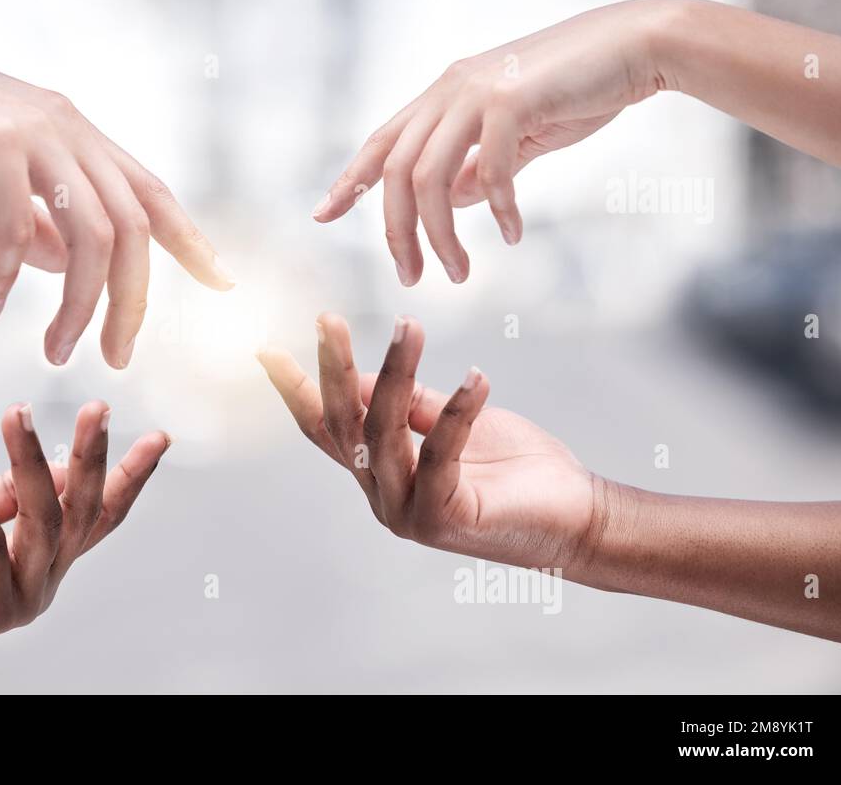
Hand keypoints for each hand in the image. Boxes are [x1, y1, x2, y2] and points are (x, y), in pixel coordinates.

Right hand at [0, 14, 234, 367]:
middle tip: (117, 358)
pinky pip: (18, 227)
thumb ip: (34, 224)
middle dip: (132, 303)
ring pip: (92, 234)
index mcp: (77, 136)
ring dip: (79, 305)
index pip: (153, 195)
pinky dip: (8, 275)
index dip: (192, 242)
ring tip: (57, 352)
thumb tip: (67, 267)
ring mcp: (35, 132)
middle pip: (134, 229)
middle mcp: (69, 129)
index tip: (223, 284)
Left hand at [0, 401, 169, 664]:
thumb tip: (59, 463)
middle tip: (98, 408)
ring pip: (41, 520)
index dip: (130, 476)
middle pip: (81, 512)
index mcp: (46, 557)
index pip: (100, 515)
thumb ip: (12, 491)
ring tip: (15, 412)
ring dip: (29, 460)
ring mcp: (18, 599)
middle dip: (92, 456)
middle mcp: (43, 580)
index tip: (160, 437)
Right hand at [257, 313, 597, 569]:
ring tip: (411, 324)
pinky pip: (440, 454)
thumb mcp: (454, 421)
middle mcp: (382, 494)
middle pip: (345, 425)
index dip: (295, 390)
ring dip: (397, 373)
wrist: (574, 521)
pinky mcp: (442, 520)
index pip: (325, 428)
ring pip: (386, 433)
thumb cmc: (515, 468)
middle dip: (333, 368)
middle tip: (328, 320)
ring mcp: (406, 513)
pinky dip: (457, 412)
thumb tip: (362, 372)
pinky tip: (476, 377)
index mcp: (379, 471)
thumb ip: (411, 402)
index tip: (266, 350)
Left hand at [312, 0, 679, 284]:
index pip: (380, 142)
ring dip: (441, 235)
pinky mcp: (513, 101)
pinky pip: (491, 171)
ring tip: (457, 273)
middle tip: (412, 277)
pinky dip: (499, 210)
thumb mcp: (515, 136)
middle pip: (397, 172)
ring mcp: (478, 92)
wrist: (634, 45)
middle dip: (397, 233)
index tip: (323, 216)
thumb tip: (451, 202)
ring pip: (431, 178)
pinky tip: (514, 235)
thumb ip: (478, 167)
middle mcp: (449, 90)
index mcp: (442, 95)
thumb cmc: (576, 90)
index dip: (350, 180)